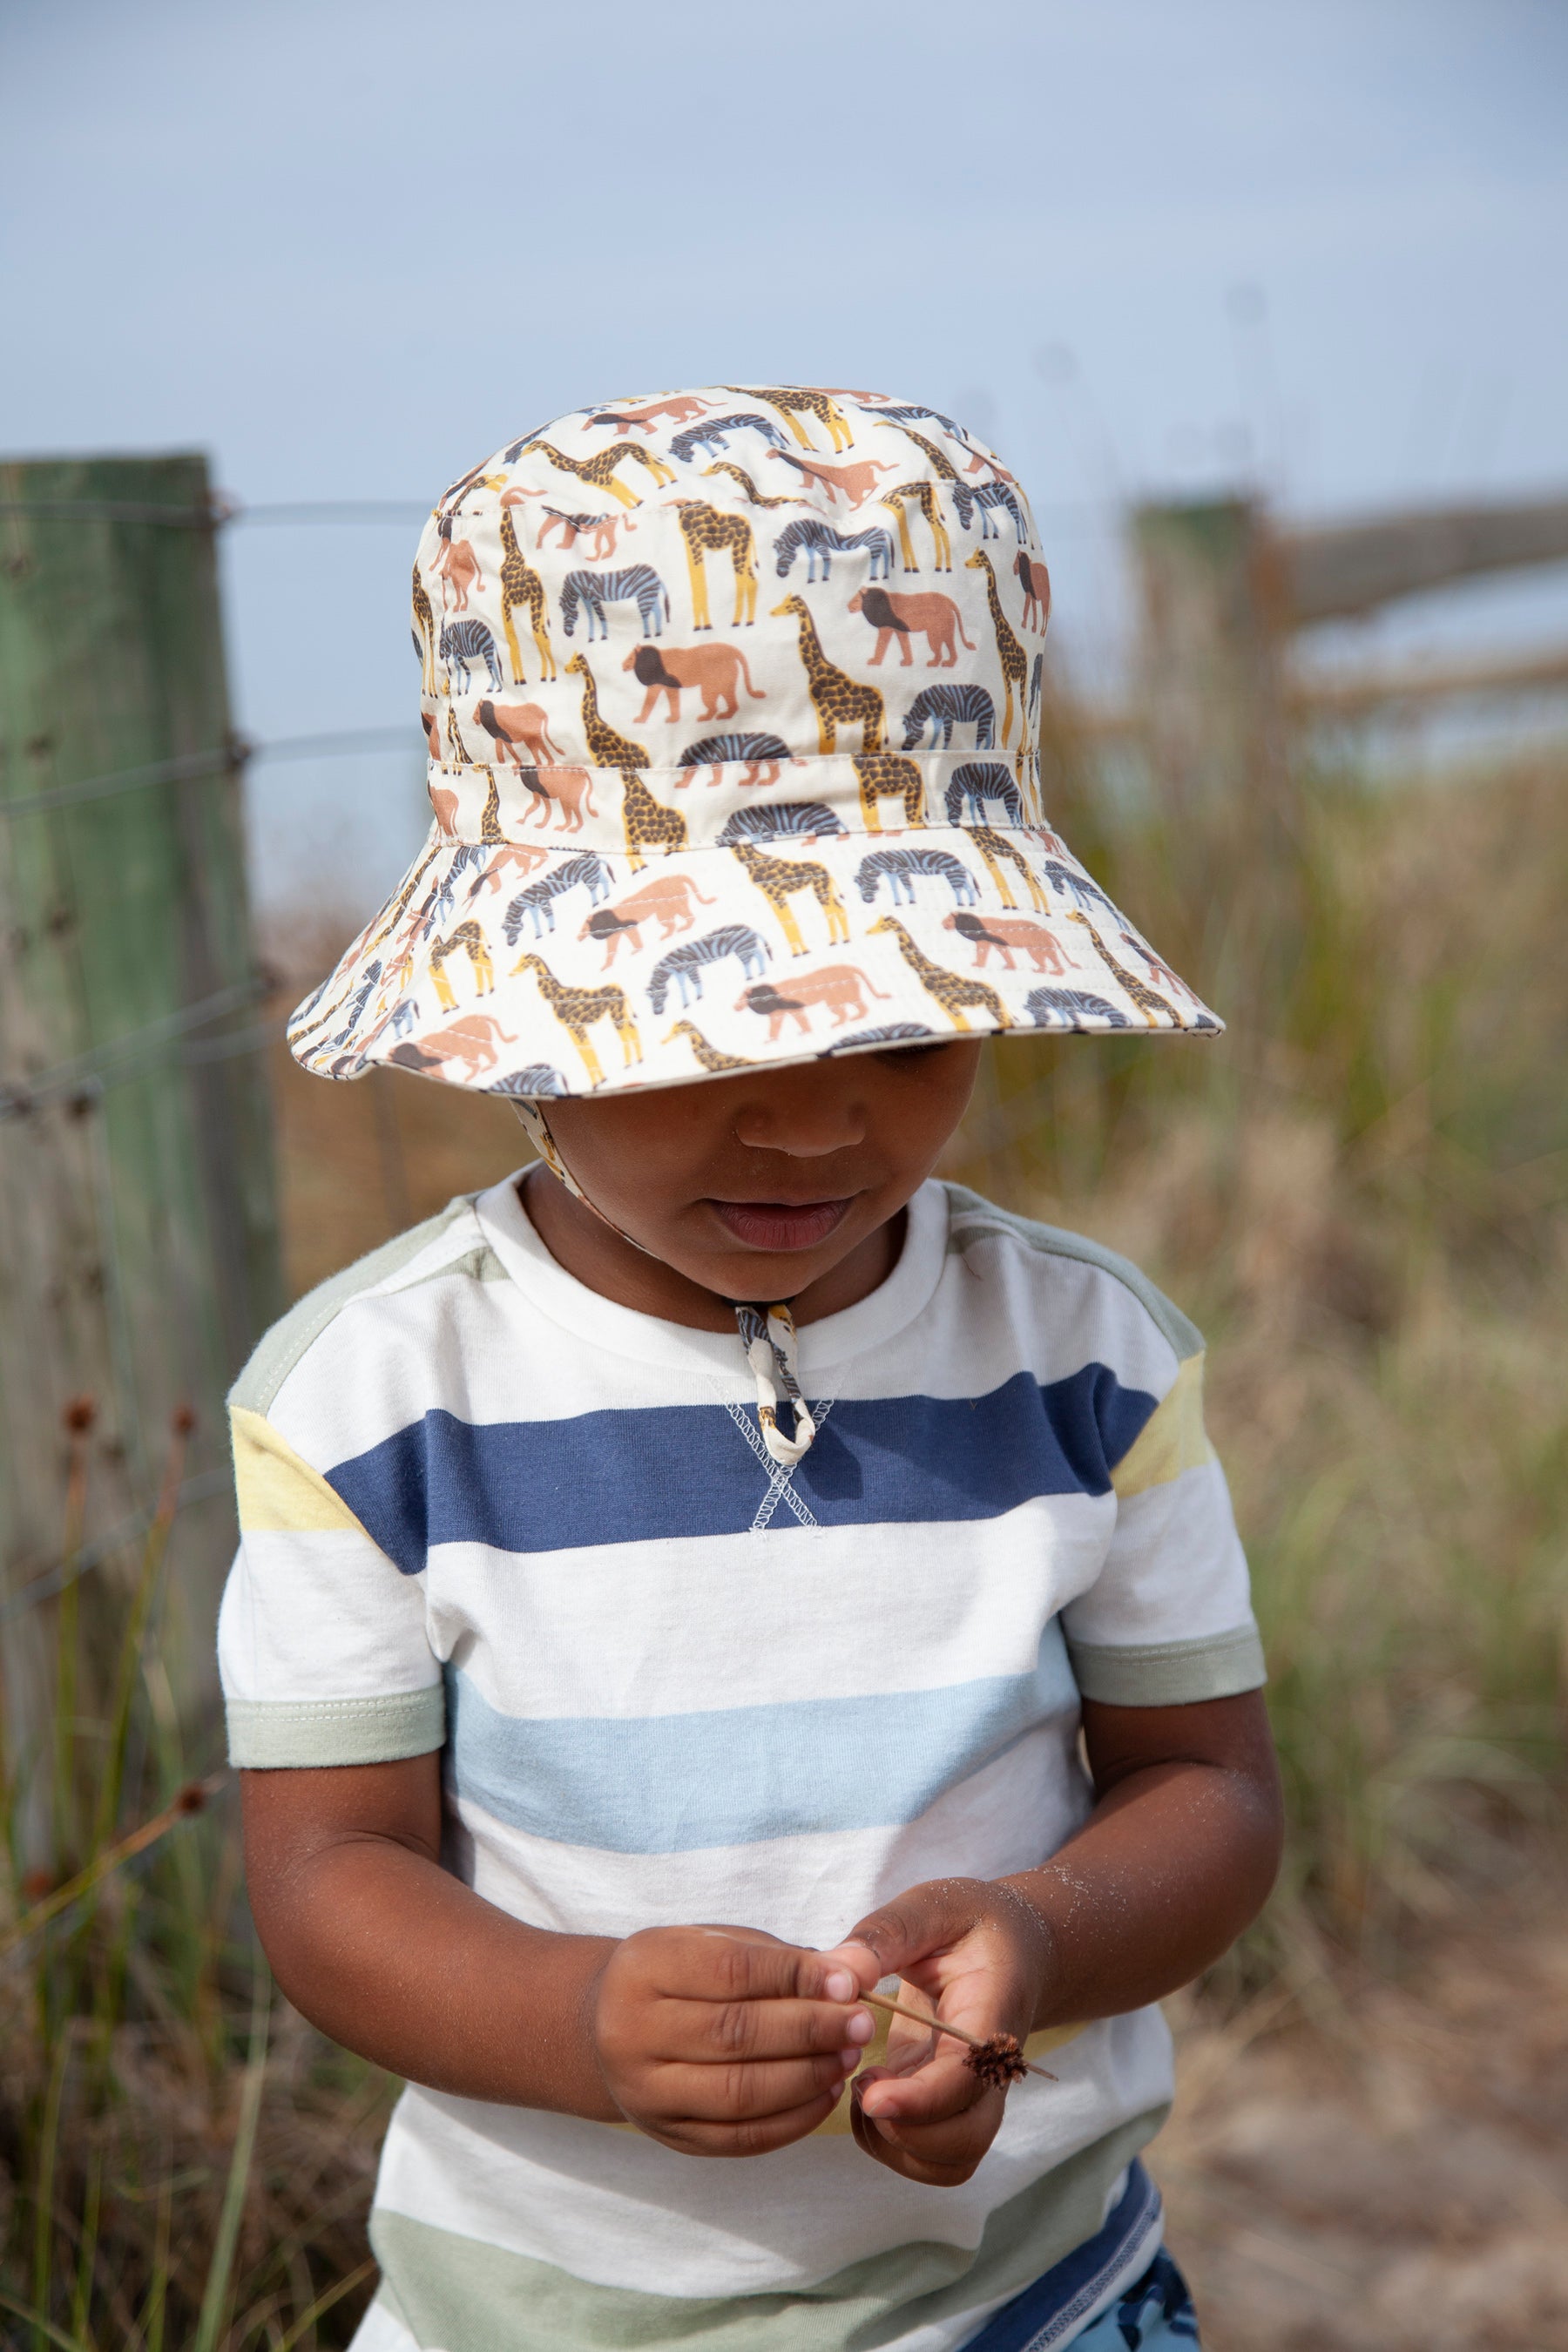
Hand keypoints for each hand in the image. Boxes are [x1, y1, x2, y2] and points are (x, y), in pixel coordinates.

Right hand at [590, 1924, 875, 2156]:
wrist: (609, 2028)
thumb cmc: (683, 1975)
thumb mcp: (716, 1943)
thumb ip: (780, 1958)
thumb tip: (852, 1973)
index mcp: (645, 1968)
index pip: (728, 1971)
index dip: (794, 1977)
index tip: (849, 1981)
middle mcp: (633, 2032)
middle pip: (734, 2034)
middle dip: (809, 2029)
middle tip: (862, 2022)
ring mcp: (646, 2092)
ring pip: (738, 2093)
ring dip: (806, 2076)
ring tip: (849, 2055)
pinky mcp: (669, 2136)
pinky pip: (739, 2138)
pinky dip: (792, 2120)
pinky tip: (826, 2093)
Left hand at [826, 1879, 1051, 2185]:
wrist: (1017, 1946)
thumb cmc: (972, 1922)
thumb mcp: (931, 1906)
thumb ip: (888, 1934)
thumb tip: (841, 1973)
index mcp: (991, 2015)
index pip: (965, 2080)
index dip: (918, 2100)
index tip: (869, 2093)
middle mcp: (990, 2070)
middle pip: (966, 2141)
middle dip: (905, 2133)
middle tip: (862, 2082)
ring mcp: (971, 2095)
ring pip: (949, 2162)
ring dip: (895, 2145)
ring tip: (862, 2087)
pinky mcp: (947, 2105)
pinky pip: (930, 2156)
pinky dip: (891, 2145)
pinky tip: (868, 2093)